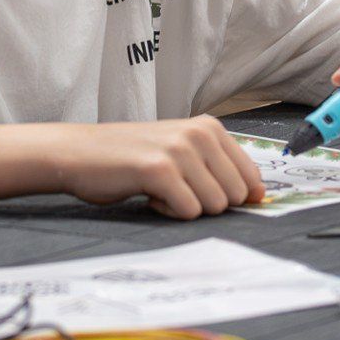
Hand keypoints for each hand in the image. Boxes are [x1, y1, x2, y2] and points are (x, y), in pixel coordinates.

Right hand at [52, 117, 266, 218]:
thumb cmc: (131, 157)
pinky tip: (150, 195)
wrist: (80, 153)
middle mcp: (199, 134)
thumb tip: (259, 195)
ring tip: (160, 189)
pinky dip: (169, 212)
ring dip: (186, 207)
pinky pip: (188, 211)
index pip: (251, 176)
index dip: (233, 196)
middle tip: (175, 188)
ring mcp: (180, 150)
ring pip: (214, 206)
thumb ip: (219, 167)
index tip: (202, 192)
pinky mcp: (161, 170)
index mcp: (209, 127)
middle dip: (207, 202)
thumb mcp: (181, 151)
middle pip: (235, 195)